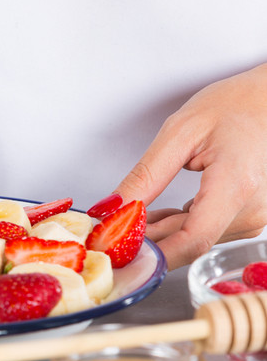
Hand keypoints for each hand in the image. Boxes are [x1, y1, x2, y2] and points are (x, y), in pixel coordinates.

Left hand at [112, 63, 266, 269]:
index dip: (152, 254)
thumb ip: (145, 176)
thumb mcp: (179, 133)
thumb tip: (112, 208)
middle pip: (188, 242)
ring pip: (194, 241)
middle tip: (108, 226)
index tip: (116, 253)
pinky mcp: (252, 218)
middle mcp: (254, 208)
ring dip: (161, 230)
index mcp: (236, 185)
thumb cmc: (233, 106)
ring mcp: (257, 217)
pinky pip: (206, 233)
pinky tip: (162, 210)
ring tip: (140, 206)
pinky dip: (178, 225)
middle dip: (145, 239)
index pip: (191, 241)